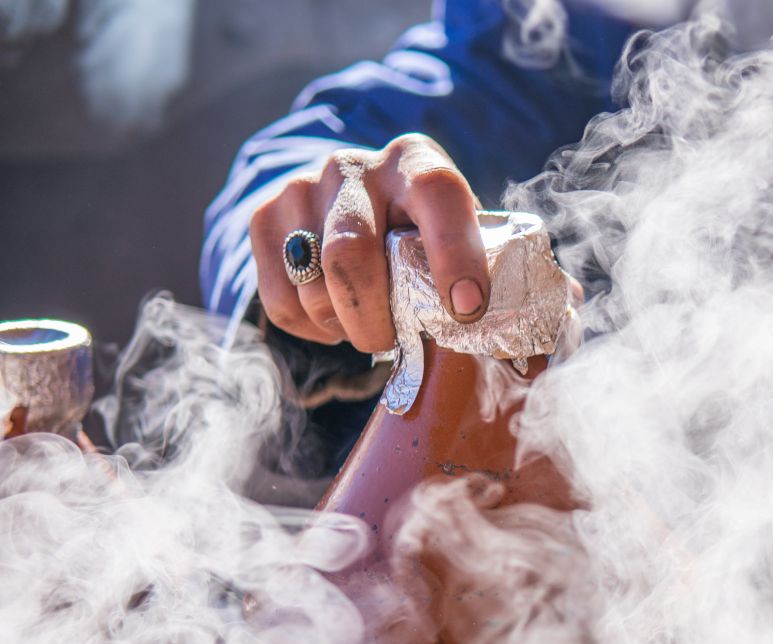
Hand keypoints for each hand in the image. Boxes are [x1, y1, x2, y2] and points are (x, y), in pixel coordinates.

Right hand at [249, 134, 488, 352]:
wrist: (350, 196)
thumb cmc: (421, 229)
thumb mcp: (456, 230)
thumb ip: (474, 266)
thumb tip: (496, 338)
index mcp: (416, 162)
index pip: (437, 195)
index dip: (454, 255)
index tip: (466, 310)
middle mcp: (353, 166)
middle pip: (350, 254)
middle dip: (374, 318)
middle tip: (393, 341)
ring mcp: (302, 187)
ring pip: (312, 285)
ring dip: (344, 326)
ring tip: (367, 325)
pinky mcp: (264, 218)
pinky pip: (281, 299)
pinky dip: (312, 328)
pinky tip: (335, 318)